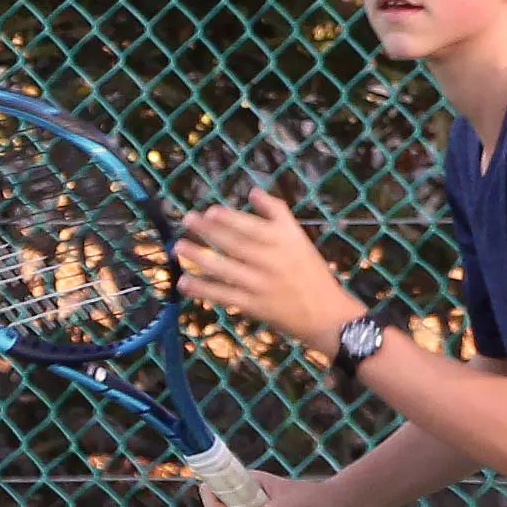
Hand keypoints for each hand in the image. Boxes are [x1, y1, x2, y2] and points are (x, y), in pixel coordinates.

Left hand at [174, 187, 367, 354]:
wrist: (327, 315)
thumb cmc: (311, 272)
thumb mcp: (299, 238)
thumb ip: (277, 213)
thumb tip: (253, 191)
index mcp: (285, 240)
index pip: (253, 226)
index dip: (230, 219)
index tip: (210, 211)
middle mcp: (272, 260)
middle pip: (235, 244)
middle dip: (208, 231)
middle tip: (187, 220)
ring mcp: (262, 284)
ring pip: (225, 269)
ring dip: (199, 257)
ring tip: (179, 246)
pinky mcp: (254, 306)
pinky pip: (224, 295)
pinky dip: (203, 289)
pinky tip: (184, 282)